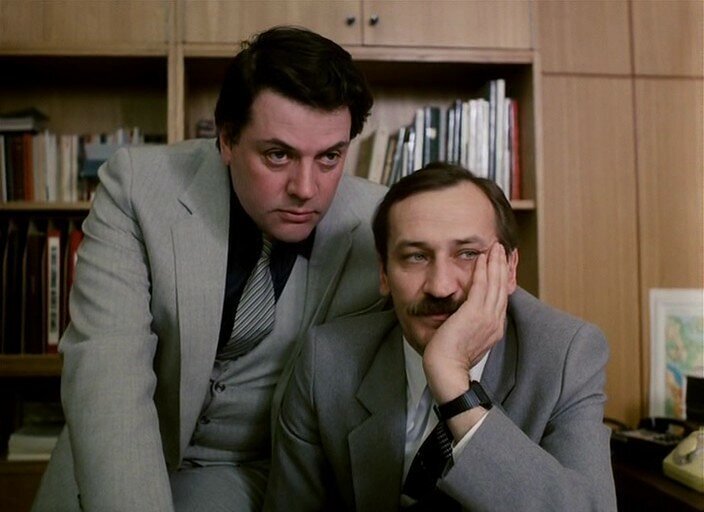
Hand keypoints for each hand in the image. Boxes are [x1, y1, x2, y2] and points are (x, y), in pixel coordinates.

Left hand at [423, 242, 509, 403]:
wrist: (446, 370)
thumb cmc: (450, 360)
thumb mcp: (467, 341)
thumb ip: (471, 326)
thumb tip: (467, 317)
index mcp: (494, 329)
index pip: (500, 299)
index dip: (502, 280)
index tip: (500, 266)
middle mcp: (495, 322)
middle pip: (502, 288)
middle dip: (503, 266)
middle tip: (502, 249)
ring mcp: (486, 317)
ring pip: (495, 283)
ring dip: (496, 263)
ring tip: (495, 247)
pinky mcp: (474, 313)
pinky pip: (481, 286)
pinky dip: (483, 270)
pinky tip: (482, 258)